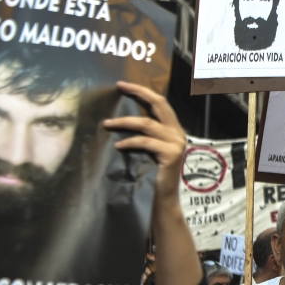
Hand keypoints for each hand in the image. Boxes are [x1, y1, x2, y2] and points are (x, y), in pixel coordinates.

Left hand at [104, 82, 186, 200]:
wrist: (162, 200)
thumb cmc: (152, 176)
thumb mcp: (149, 151)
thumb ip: (145, 135)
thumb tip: (119, 120)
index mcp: (173, 130)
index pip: (160, 103)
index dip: (142, 91)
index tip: (122, 84)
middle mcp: (178, 133)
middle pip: (159, 104)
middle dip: (138, 92)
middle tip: (120, 87)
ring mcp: (176, 143)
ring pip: (147, 124)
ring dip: (124, 122)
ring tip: (107, 124)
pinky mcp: (170, 154)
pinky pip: (145, 142)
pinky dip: (129, 142)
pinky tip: (118, 146)